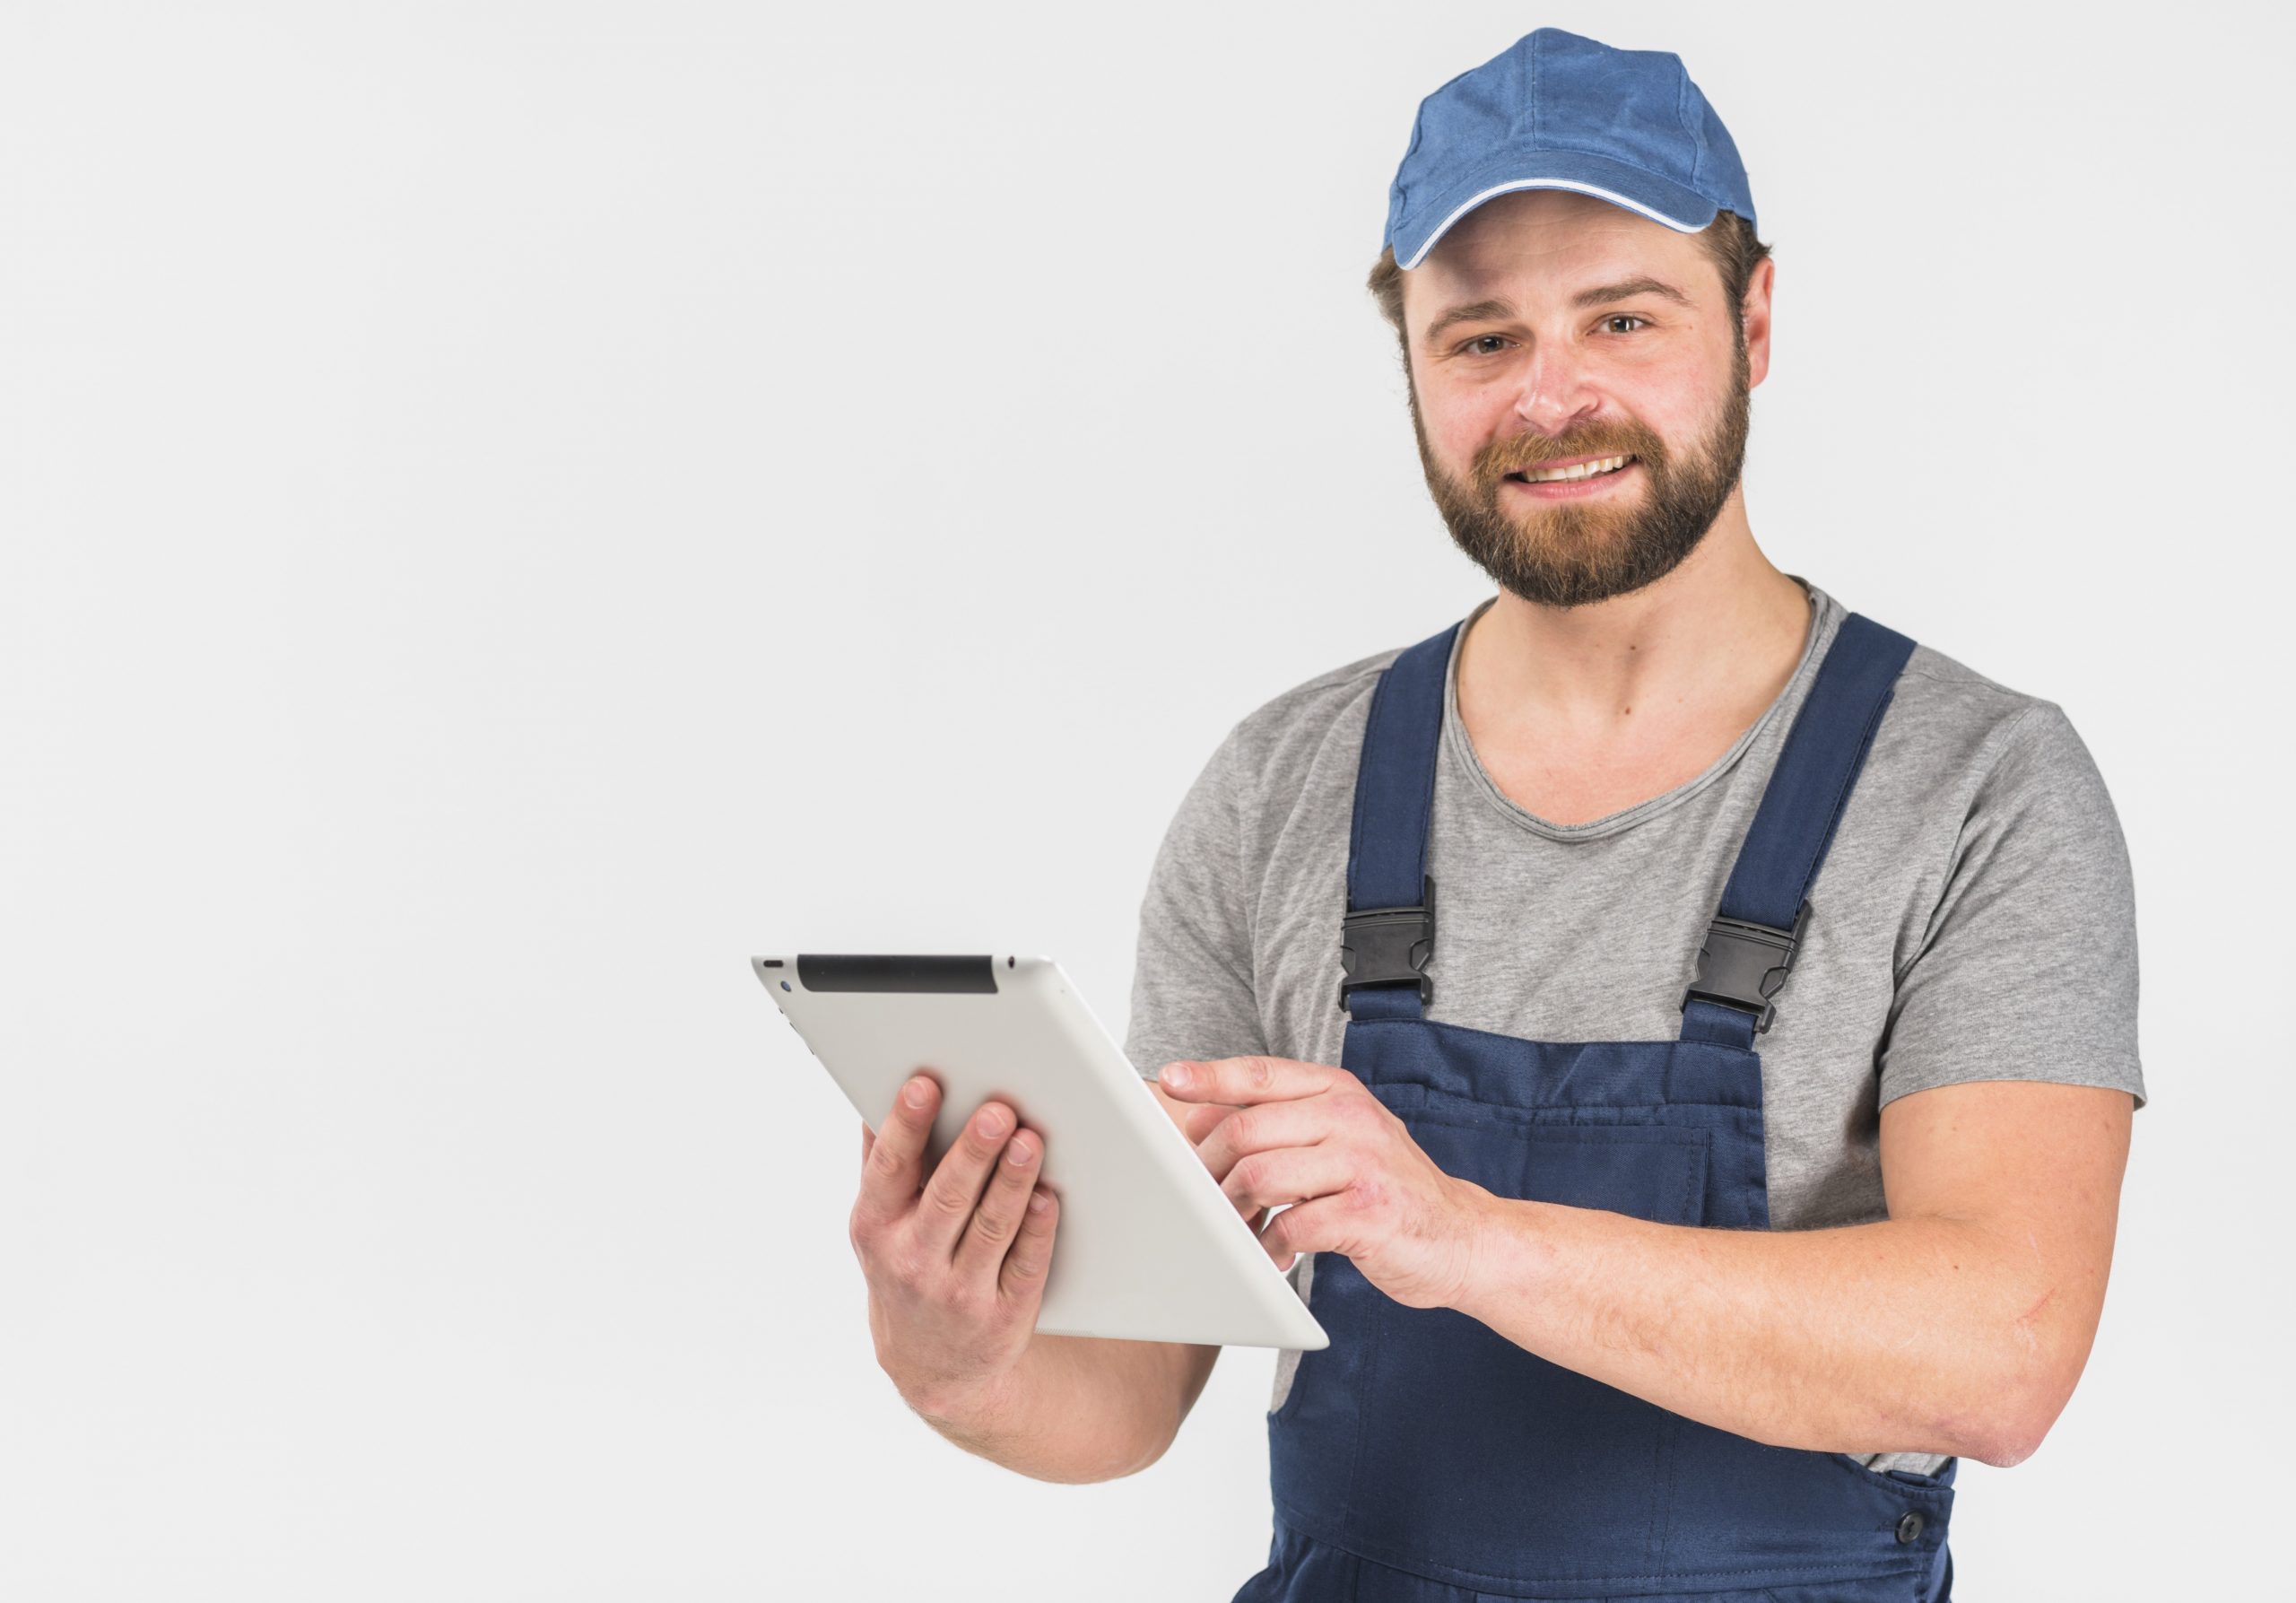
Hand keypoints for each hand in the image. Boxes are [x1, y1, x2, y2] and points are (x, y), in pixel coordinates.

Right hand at [849, 1071, 1059, 1421]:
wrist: (931, 1365)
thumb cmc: (907, 1267)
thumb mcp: (880, 1223)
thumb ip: (883, 1162)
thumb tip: (879, 1093)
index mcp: (877, 1226)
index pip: (890, 1168)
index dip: (907, 1124)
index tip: (925, 1084)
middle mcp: (913, 1261)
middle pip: (947, 1197)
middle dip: (973, 1152)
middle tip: (997, 1111)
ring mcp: (959, 1292)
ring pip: (992, 1228)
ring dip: (1012, 1182)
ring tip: (1030, 1142)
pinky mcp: (1004, 1315)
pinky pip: (1026, 1266)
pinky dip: (1038, 1230)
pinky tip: (1049, 1199)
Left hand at [1157, 1055, 1490, 1310]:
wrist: (1460, 1238)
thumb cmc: (1384, 1189)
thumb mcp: (1336, 1140)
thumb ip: (1277, 1125)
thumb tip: (1197, 1117)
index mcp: (1338, 1091)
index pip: (1260, 1073)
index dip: (1208, 1078)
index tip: (1167, 1082)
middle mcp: (1351, 1116)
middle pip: (1246, 1129)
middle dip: (1209, 1167)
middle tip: (1202, 1198)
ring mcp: (1363, 1161)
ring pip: (1260, 1175)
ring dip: (1233, 1210)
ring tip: (1236, 1230)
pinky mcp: (1369, 1212)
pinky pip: (1291, 1226)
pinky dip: (1270, 1246)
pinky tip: (1275, 1254)